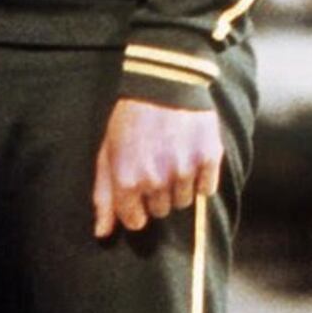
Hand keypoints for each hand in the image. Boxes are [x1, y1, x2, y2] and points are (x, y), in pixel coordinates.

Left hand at [92, 98, 223, 237]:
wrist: (166, 79)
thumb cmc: (132, 117)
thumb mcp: (108, 152)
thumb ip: (104, 195)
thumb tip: (103, 233)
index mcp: (127, 180)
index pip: (135, 221)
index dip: (137, 208)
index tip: (140, 191)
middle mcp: (155, 180)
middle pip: (161, 211)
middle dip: (158, 194)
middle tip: (158, 165)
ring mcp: (184, 169)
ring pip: (183, 202)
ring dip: (180, 185)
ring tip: (175, 157)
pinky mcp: (208, 157)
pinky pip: (207, 189)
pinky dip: (202, 178)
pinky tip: (193, 155)